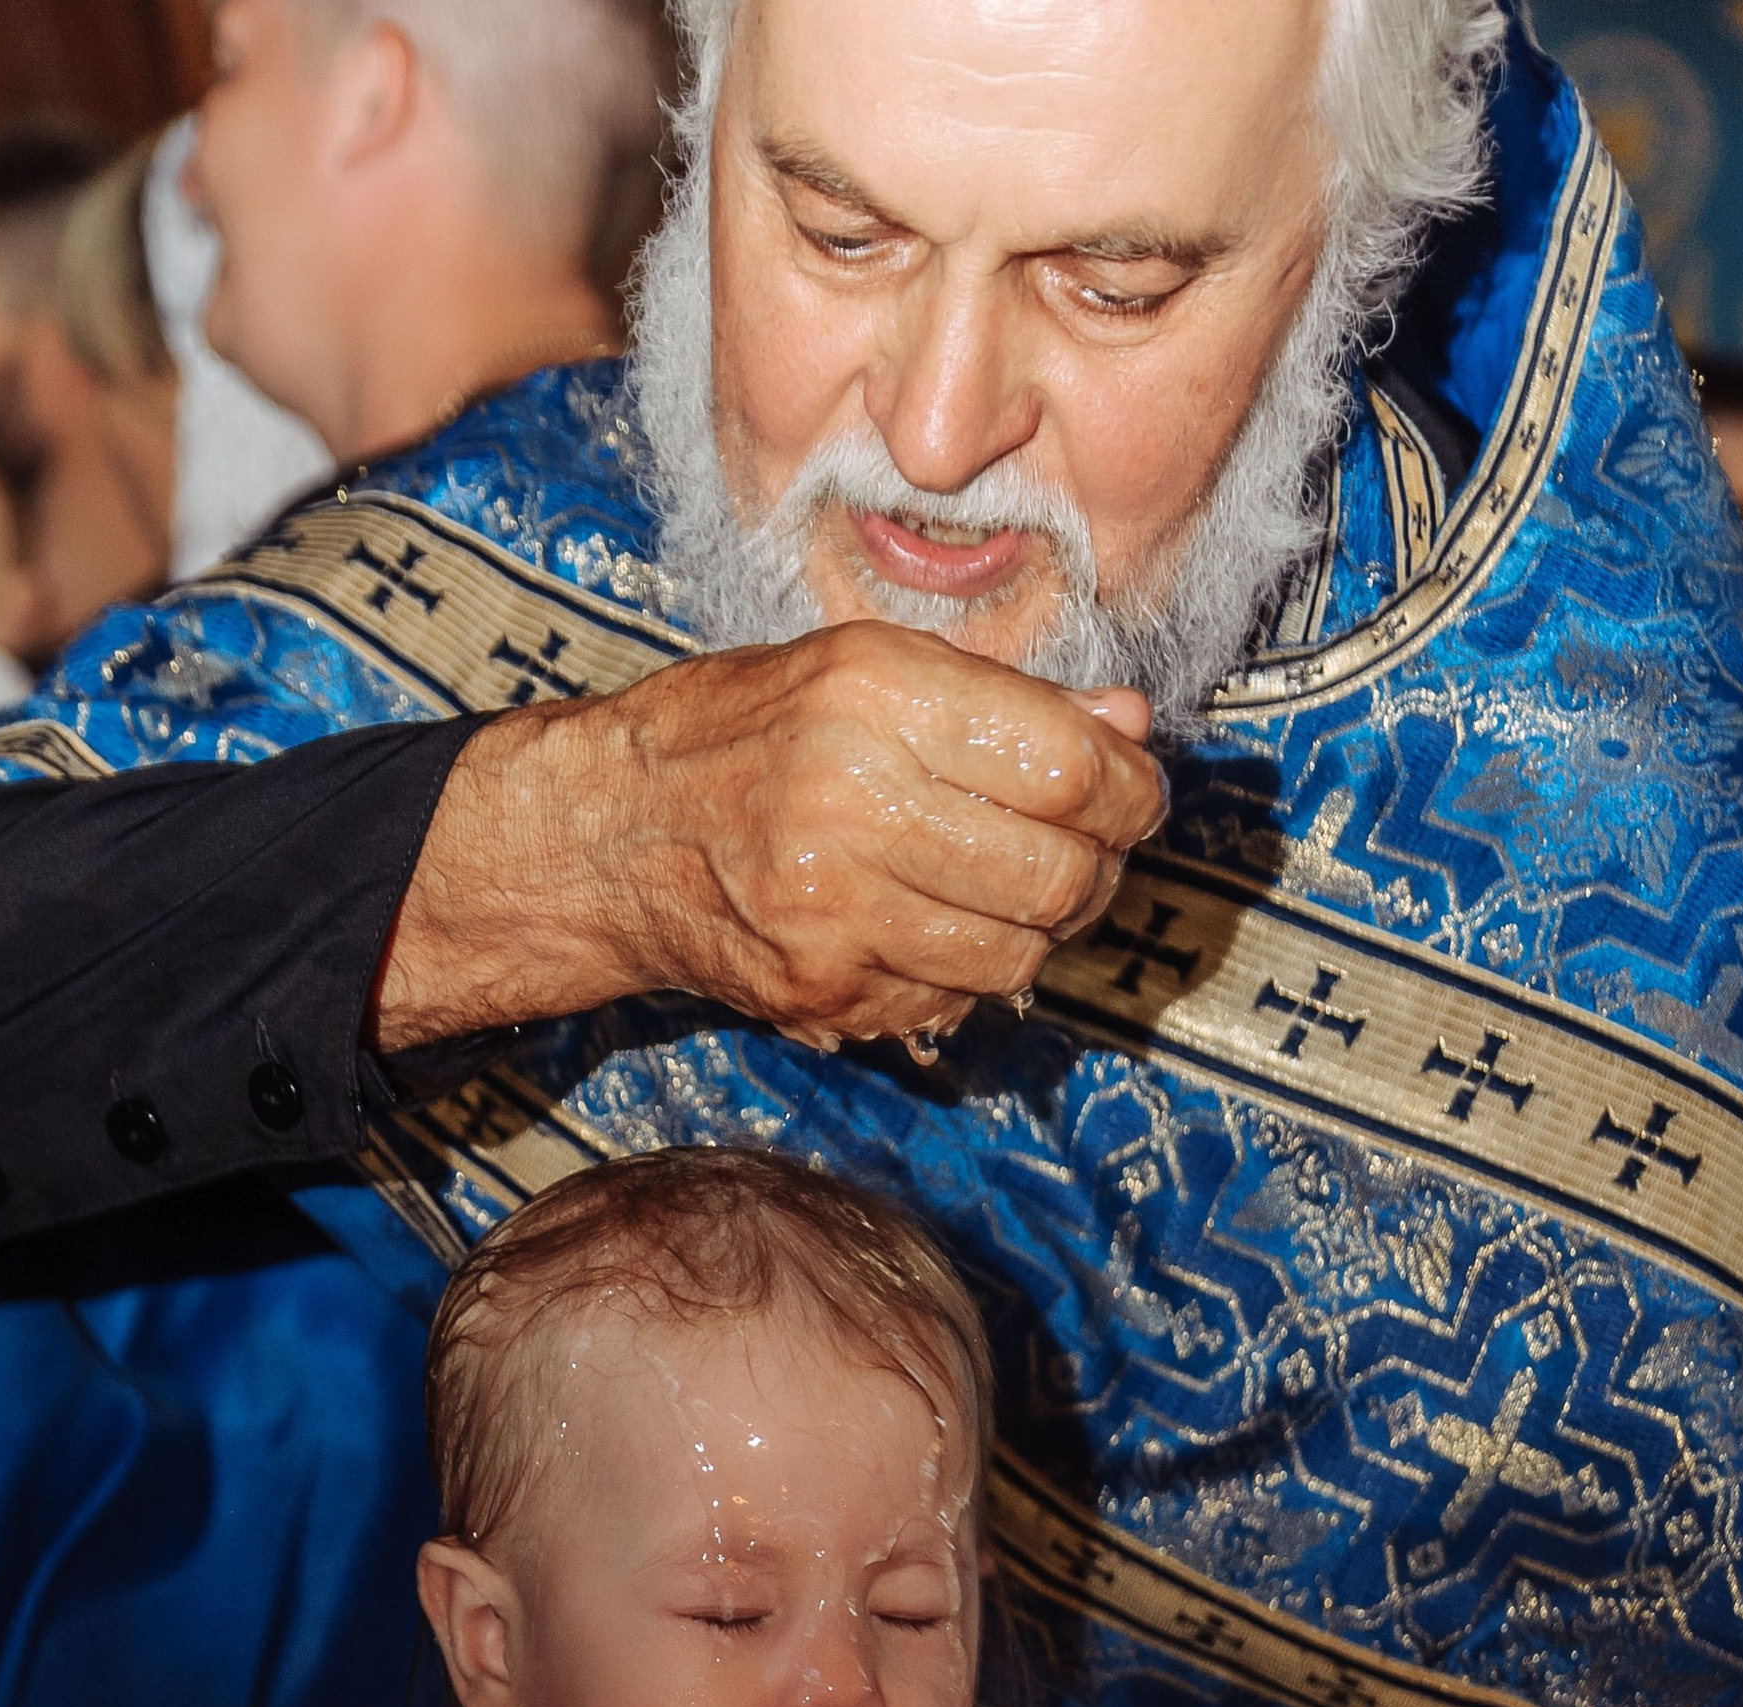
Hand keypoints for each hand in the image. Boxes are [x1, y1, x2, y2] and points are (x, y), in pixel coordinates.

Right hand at [377, 626, 1165, 1055]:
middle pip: (1056, 874)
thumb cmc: (747, 733)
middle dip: (1097, 871)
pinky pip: (950, 1001)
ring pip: (1017, 955)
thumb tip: (1132, 732)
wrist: (610, 834)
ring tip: (1016, 897)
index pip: (1068, 768)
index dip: (1129, 791)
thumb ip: (1006, 701)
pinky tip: (937, 932)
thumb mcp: (867, 670)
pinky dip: (967, 975)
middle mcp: (852, 802)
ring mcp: (833, 911)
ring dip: (1042, 934)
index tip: (1131, 793)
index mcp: (876, 696)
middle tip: (1085, 855)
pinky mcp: (818, 989)